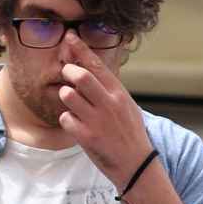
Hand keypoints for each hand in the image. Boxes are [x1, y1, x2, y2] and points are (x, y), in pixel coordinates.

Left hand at [56, 36, 152, 186]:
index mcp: (119, 94)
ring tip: (74, 104)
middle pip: (80, 75)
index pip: (97, 65)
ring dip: (66, 97)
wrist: (137, 165)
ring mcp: (97, 120)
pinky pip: (65, 118)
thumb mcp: (127, 106)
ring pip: (68, 95)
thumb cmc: (130, 134)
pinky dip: (67, 120)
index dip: (80, 49)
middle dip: (68, 71)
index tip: (69, 38)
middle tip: (67, 75)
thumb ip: (109, 89)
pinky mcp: (87, 137)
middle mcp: (109, 104)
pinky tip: (77, 125)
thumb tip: (88, 68)